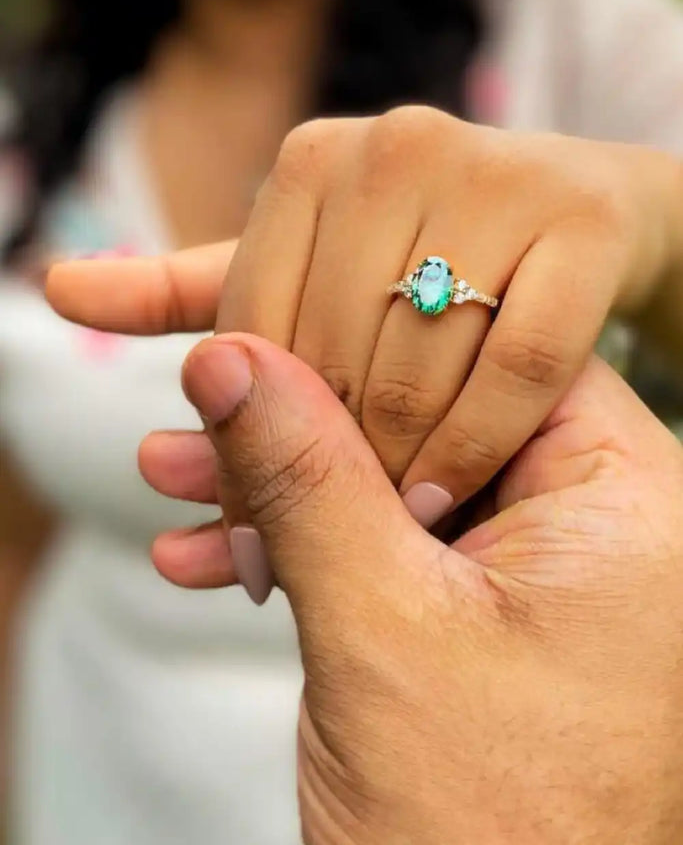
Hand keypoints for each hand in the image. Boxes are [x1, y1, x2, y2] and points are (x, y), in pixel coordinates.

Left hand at [48, 107, 680, 538]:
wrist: (582, 212)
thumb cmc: (425, 250)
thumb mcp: (303, 264)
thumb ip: (189, 286)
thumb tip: (57, 290)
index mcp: (313, 162)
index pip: (246, 325)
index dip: (234, 441)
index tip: (227, 537)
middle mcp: (397, 150)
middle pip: (325, 352)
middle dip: (305, 475)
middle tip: (289, 569)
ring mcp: (498, 177)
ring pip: (414, 364)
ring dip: (387, 474)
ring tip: (366, 547)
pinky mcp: (585, 220)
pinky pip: (521, 363)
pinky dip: (478, 444)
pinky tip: (449, 503)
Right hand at [178, 335, 682, 844]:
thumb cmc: (490, 830)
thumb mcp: (379, 630)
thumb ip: (305, 479)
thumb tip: (231, 357)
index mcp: (622, 497)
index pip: (487, 352)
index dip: (364, 326)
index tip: (257, 317)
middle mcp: (595, 519)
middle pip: (429, 410)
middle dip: (300, 417)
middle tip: (199, 402)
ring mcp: (538, 568)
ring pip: (395, 478)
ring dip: (280, 485)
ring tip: (175, 476)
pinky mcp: (486, 612)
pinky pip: (392, 545)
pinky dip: (306, 547)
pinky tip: (213, 553)